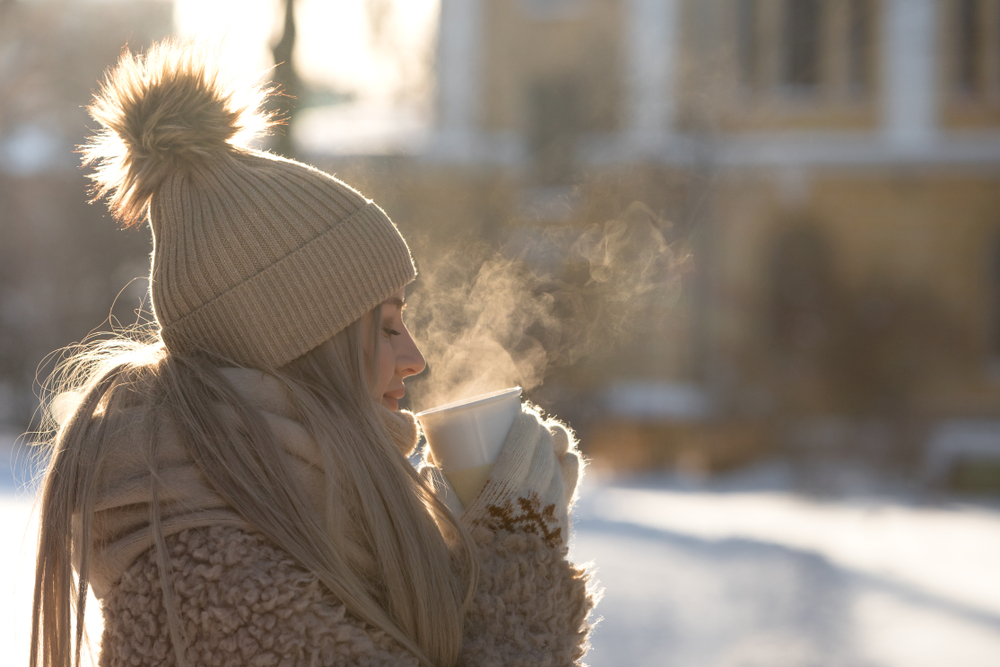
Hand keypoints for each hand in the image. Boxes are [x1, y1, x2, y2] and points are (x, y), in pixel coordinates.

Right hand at [420, 405, 582, 548]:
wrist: (506, 600)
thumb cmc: (470, 560)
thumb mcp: (448, 526)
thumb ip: (437, 494)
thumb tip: (429, 465)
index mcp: (507, 488)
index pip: (525, 439)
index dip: (526, 422)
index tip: (521, 415)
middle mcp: (536, 493)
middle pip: (545, 446)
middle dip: (540, 429)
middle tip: (528, 425)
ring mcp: (554, 508)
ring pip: (562, 462)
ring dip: (556, 445)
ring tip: (547, 439)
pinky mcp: (563, 523)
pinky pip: (572, 484)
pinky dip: (568, 467)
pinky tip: (564, 461)